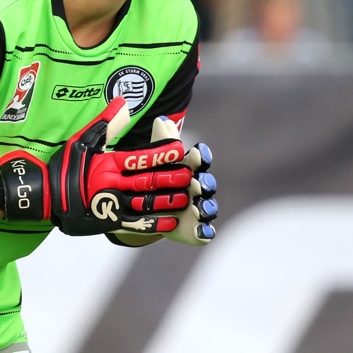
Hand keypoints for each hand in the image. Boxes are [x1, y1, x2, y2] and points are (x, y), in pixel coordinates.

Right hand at [0, 98, 193, 235]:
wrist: (44, 195)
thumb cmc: (64, 166)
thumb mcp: (82, 140)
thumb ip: (106, 123)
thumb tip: (122, 101)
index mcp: (107, 164)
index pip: (139, 157)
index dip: (161, 153)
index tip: (179, 149)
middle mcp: (111, 184)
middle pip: (146, 181)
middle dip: (170, 178)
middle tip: (189, 175)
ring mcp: (110, 204)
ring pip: (145, 203)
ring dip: (166, 200)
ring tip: (185, 197)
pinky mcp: (108, 221)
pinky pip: (136, 223)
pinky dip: (154, 223)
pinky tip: (170, 221)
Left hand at [111, 116, 217, 245]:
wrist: (145, 210)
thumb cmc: (151, 177)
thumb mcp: (151, 160)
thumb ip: (159, 142)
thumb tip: (162, 120)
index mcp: (188, 169)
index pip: (198, 160)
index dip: (200, 157)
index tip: (198, 152)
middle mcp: (198, 189)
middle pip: (205, 184)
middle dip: (204, 184)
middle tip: (199, 183)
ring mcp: (198, 210)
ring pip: (207, 208)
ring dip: (206, 207)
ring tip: (201, 208)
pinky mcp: (195, 230)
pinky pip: (203, 232)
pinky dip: (204, 232)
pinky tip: (203, 231)